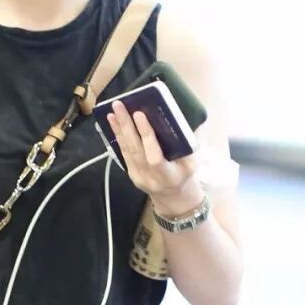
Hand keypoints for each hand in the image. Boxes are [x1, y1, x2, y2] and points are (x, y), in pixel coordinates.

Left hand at [108, 99, 204, 217]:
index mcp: (169, 176)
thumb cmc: (185, 176)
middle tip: (119, 106)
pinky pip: (124, 153)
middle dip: (126, 125)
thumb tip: (175, 117)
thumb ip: (184, 144)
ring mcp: (138, 177)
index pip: (154, 156)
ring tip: (113, 111)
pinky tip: (114, 123)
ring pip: (126, 150)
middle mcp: (150, 178)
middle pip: (136, 150)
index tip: (140, 115)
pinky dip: (118, 137)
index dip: (146, 135)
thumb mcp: (191, 163)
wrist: (174, 198)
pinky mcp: (131, 174)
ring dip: (118, 129)